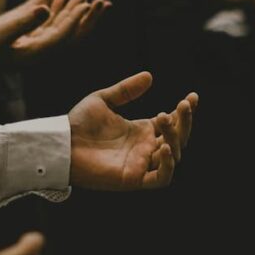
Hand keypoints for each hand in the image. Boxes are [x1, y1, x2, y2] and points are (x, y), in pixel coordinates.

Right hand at [0, 0, 109, 70]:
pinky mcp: (19, 34)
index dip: (76, 20)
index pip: (63, 36)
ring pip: (56, 24)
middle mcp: (37, 48)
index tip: (87, 4)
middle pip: (68, 33)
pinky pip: (40, 18)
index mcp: (36, 53)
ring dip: (70, 10)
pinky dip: (50, 5)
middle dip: (85, 18)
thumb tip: (44, 9)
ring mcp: (29, 41)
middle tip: (103, 2)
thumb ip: (23, 21)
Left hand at [69, 72, 198, 190]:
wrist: (62, 143)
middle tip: (181, 105)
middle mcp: (145, 148)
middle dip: (184, 121)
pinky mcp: (133, 178)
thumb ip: (126, 90)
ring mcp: (140, 164)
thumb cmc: (79, 123)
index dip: (185, 111)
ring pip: (173, 155)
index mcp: (141, 131)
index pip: (172, 122)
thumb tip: (149, 76)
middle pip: (177, 138)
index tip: (192, 97)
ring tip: (163, 119)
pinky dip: (168, 165)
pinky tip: (165, 146)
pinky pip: (160, 178)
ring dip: (175, 137)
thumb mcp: (103, 100)